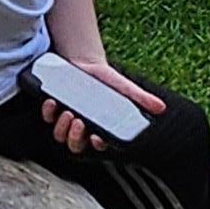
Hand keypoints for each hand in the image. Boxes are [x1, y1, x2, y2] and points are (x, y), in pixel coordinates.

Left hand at [40, 63, 164, 156]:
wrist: (83, 63)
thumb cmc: (104, 80)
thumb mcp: (123, 88)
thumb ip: (140, 98)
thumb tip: (161, 108)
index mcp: (100, 127)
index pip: (100, 144)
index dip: (99, 144)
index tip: (98, 136)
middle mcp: (83, 128)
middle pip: (76, 145)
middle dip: (76, 138)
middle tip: (79, 122)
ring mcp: (66, 120)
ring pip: (61, 135)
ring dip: (62, 127)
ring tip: (68, 112)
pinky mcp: (53, 110)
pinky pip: (48, 118)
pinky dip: (48, 112)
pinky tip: (52, 101)